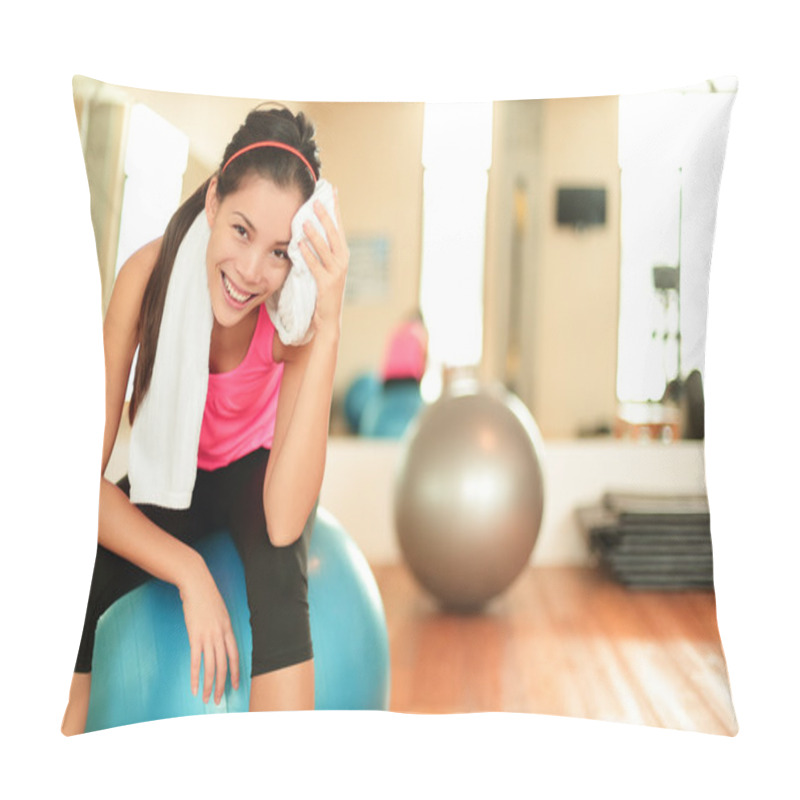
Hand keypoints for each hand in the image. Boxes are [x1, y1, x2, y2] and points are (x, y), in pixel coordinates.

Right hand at [179, 566, 239, 704]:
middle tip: (219, 699)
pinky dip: (196, 677)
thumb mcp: (220, 612)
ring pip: (211, 667)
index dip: (235, 672)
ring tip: (207, 698)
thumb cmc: (207, 597)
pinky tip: (195, 687)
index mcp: (228, 629)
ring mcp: (208, 637)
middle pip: (224, 665)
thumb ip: (221, 627)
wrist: (196, 585)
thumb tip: (219, 639)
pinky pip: (196, 661)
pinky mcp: (195, 637)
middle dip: (222, 685)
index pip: (235, 656)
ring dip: (210, 685)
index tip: (235, 685)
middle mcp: (221, 635)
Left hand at [300, 189, 348, 337]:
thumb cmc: (323, 291)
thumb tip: (307, 228)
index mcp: (342, 255)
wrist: (328, 318)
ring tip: (304, 220)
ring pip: (326, 248)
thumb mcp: (324, 267)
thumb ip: (320, 249)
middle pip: (335, 234)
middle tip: (317, 200)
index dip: (335, 209)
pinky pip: (316, 266)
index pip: (339, 227)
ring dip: (315, 233)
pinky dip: (308, 254)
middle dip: (326, 216)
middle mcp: (342, 261)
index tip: (332, 191)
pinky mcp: (327, 284)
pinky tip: (299, 244)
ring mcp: (336, 273)